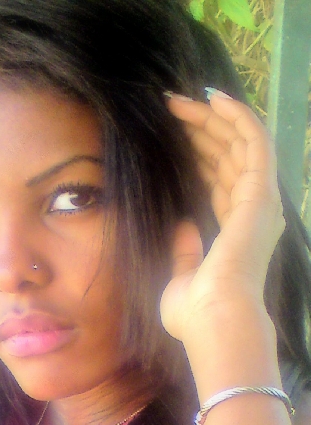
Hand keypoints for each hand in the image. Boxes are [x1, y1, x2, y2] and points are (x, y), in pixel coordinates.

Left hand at [160, 90, 284, 344]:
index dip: (197, 155)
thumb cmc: (195, 311)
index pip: (217, 181)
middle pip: (227, 159)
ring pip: (238, 145)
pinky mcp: (262, 192)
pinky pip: (254, 143)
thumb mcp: (181, 276)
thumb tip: (182, 226)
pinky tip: (213, 97)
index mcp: (233, 232)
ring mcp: (259, 201)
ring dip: (211, 119)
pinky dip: (237, 118)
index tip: (171, 136)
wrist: (214, 320)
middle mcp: (251, 213)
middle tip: (169, 110)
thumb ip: (184, 250)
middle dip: (199, 131)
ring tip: (180, 100)